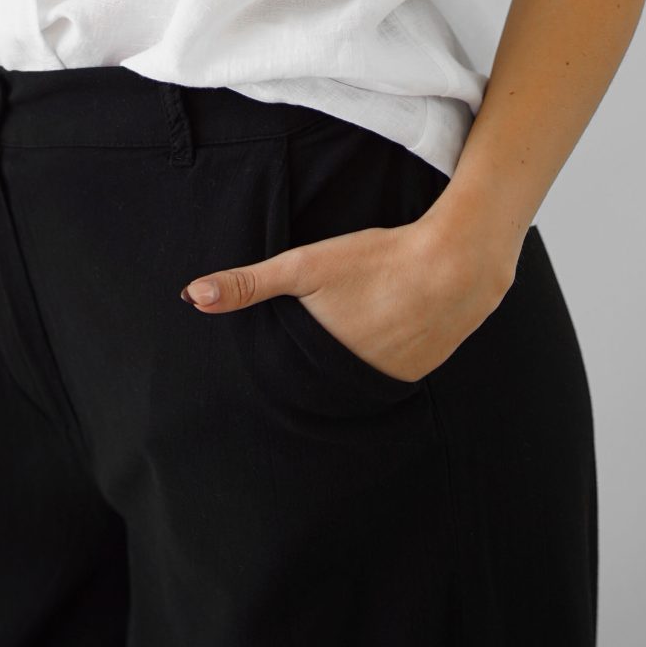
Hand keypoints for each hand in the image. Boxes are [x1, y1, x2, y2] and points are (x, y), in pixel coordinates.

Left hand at [181, 210, 521, 382]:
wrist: (453, 267)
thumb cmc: (375, 260)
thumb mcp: (304, 265)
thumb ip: (249, 284)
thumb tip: (192, 297)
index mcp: (319, 363)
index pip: (283, 378)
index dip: (277, 363)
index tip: (274, 352)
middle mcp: (351, 385)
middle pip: (318, 380)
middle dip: (311, 365)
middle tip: (322, 330)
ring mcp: (387, 385)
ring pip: (352, 378)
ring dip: (347, 361)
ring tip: (355, 325)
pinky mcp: (416, 375)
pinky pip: (385, 373)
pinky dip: (379, 356)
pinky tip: (385, 327)